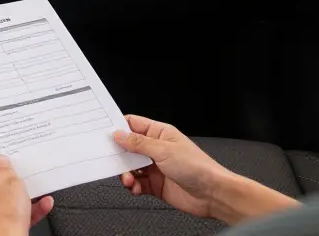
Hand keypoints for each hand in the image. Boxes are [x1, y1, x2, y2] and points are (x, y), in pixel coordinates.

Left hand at [0, 151, 54, 235]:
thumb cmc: (4, 216)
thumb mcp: (12, 182)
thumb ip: (6, 167)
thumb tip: (2, 161)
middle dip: (6, 174)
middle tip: (18, 170)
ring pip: (0, 196)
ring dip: (18, 193)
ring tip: (34, 190)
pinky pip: (6, 211)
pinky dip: (21, 208)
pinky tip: (41, 206)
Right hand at [112, 114, 228, 218]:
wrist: (212, 194)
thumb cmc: (198, 167)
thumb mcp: (163, 150)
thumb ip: (138, 143)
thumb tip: (119, 135)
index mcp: (160, 133)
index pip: (133, 124)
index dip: (119, 128)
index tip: (106, 134)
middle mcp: (156, 149)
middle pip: (128, 147)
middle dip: (119, 155)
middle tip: (114, 160)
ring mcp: (155, 167)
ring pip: (130, 167)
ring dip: (125, 173)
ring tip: (128, 179)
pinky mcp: (155, 184)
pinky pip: (137, 183)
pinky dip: (133, 186)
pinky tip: (135, 188)